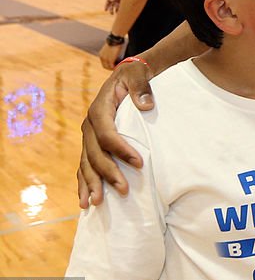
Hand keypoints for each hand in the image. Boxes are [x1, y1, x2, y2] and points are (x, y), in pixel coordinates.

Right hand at [78, 59, 154, 207]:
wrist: (128, 75)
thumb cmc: (135, 76)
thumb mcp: (138, 75)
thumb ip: (141, 88)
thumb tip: (146, 105)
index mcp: (99, 110)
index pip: (107, 135)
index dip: (121, 150)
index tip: (139, 163)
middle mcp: (89, 125)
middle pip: (95, 153)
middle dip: (107, 174)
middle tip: (123, 190)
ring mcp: (88, 136)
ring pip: (86, 163)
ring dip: (91, 184)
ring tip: (96, 203)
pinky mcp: (92, 143)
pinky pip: (85, 165)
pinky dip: (84, 182)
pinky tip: (85, 200)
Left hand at [99, 41, 123, 69]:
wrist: (115, 39)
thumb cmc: (114, 41)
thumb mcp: (110, 48)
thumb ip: (110, 52)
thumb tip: (114, 53)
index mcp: (101, 54)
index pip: (103, 62)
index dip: (108, 65)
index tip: (113, 65)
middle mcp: (102, 57)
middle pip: (105, 66)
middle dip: (110, 68)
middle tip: (115, 68)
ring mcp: (106, 59)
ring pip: (108, 67)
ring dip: (112, 68)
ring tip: (117, 68)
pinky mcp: (110, 60)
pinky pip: (112, 66)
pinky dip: (115, 67)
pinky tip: (118, 66)